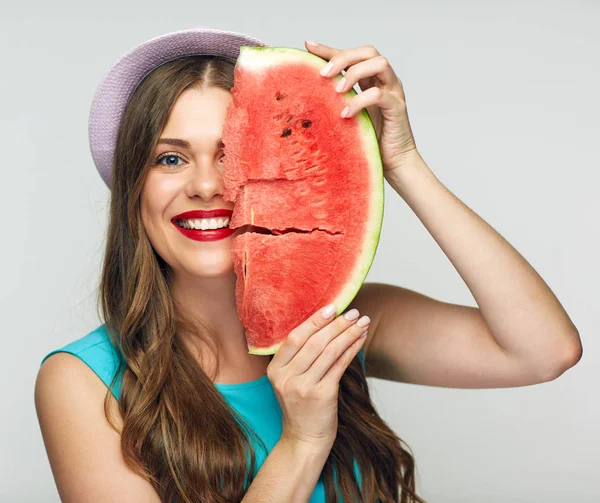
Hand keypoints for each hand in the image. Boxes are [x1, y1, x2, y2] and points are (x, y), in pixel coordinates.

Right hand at [267, 305, 369, 447]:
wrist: (304, 439)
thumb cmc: (301, 406)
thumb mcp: (291, 380)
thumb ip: (300, 357)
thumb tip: (325, 324)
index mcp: (275, 370)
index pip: (294, 338)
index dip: (313, 321)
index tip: (331, 307)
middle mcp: (286, 378)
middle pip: (314, 342)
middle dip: (336, 324)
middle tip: (353, 312)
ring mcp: (303, 387)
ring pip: (329, 351)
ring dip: (348, 334)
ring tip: (362, 322)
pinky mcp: (322, 395)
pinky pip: (340, 365)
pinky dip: (352, 349)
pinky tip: (361, 339)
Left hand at [305, 40, 417, 173]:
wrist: (395, 162)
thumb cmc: (372, 139)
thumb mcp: (349, 114)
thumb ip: (338, 99)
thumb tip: (311, 90)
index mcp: (373, 79)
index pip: (353, 55)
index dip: (331, 49)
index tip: (309, 46)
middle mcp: (385, 80)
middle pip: (369, 51)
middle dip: (344, 57)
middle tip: (323, 74)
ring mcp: (394, 92)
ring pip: (380, 63)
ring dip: (355, 73)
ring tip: (337, 91)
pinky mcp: (397, 107)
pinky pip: (379, 95)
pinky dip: (360, 101)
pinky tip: (346, 114)